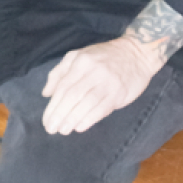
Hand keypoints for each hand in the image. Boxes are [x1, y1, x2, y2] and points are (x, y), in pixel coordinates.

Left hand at [41, 35, 161, 134]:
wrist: (136, 53)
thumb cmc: (103, 56)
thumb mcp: (78, 56)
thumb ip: (60, 72)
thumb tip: (46, 93)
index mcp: (81, 61)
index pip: (63, 87)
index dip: (53, 106)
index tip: (46, 120)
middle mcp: (93, 71)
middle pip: (72, 96)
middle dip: (59, 115)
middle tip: (51, 129)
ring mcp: (107, 82)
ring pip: (86, 104)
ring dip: (72, 119)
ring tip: (63, 130)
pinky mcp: (119, 92)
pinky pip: (101, 108)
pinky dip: (89, 119)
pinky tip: (80, 127)